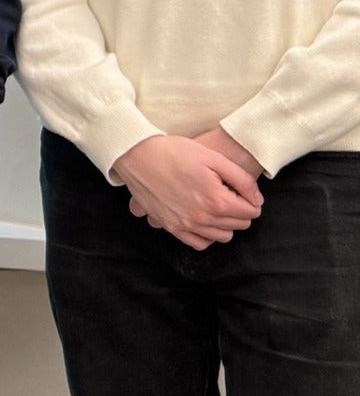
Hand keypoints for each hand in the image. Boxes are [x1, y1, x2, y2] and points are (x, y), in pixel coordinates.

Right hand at [112, 133, 262, 250]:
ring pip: (222, 236)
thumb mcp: (213, 157)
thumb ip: (242, 179)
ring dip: (225, 223)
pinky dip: (207, 235)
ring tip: (215, 204)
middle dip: (239, 210)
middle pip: (239, 224)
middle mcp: (202, 218)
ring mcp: (185, 225)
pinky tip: (204, 219)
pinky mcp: (171, 226)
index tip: (239, 188)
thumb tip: (257, 200)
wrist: (137, 154)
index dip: (250, 198)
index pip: (251, 211)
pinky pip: (199, 243)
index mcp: (216, 200)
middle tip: (227, 192)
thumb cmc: (174, 152)